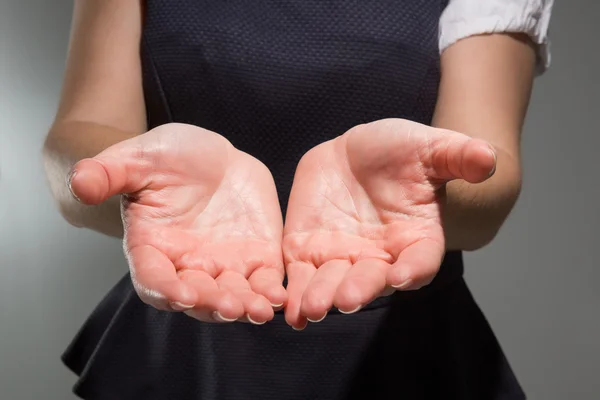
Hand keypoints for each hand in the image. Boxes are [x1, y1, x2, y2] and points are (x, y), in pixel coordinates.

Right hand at [68, 123, 286, 323]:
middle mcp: (187, 266)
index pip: (153, 279)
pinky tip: (282, 296)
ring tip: (261, 309)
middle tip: (231, 306)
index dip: (165, 289)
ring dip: (246, 307)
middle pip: (197, 298)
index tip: (181, 294)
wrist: (211, 157)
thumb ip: (108, 172)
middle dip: (213, 305)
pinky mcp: (256, 258)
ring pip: (233, 296)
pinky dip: (272, 292)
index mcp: (153, 248)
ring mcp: (224, 266)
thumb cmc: (167, 158)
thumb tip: (79, 183)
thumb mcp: (137, 157)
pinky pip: (264, 282)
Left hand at [282, 119, 495, 328]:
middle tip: (347, 299)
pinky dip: (294, 292)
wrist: (357, 153)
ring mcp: (342, 257)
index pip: (420, 260)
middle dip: (359, 289)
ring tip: (312, 308)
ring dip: (322, 297)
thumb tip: (487, 159)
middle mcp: (380, 256)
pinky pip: (300, 275)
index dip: (413, 269)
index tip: (402, 276)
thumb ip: (458, 156)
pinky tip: (287, 309)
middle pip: (372, 280)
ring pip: (332, 283)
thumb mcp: (431, 148)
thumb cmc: (402, 152)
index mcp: (416, 237)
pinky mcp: (308, 251)